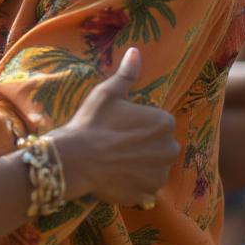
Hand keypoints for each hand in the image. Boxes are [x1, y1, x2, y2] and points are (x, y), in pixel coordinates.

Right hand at [54, 48, 179, 206]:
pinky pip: (145, 188)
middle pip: (159, 147)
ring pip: (153, 167)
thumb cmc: (91, 123)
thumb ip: (127, 74)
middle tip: (115, 145)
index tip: (118, 127)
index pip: (158, 124)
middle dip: (143, 147)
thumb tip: (136, 50)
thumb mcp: (107, 93)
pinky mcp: (148, 193)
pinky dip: (134, 184)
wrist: (75, 159)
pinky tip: (115, 177)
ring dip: (139, 166)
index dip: (137, 126)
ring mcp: (160, 173)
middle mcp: (169, 148)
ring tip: (114, 162)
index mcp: (163, 122)